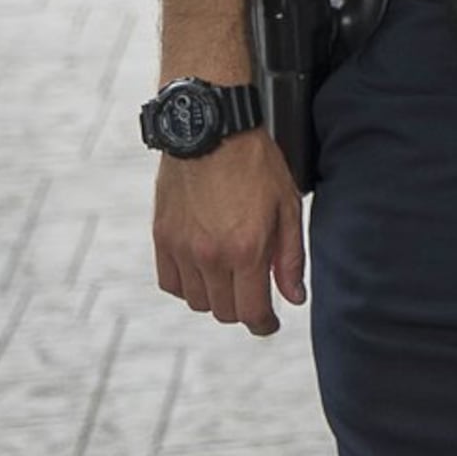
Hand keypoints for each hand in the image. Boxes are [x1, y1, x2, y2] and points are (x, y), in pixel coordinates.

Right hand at [152, 132, 305, 335]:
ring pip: (197, 301)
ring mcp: (182, 248)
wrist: (212, 130)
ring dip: (216, 297)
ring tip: (230, 277)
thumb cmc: (255, 163)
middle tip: (253, 294)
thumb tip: (294, 298)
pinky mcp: (162, 238)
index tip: (269, 324)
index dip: (264, 325)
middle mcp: (210, 256)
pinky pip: (171, 283)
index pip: (252, 311)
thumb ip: (290, 257)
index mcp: (246, 250)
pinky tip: (202, 270)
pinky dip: (187, 285)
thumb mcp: (287, 207)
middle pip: (224, 311)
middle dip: (243, 309)